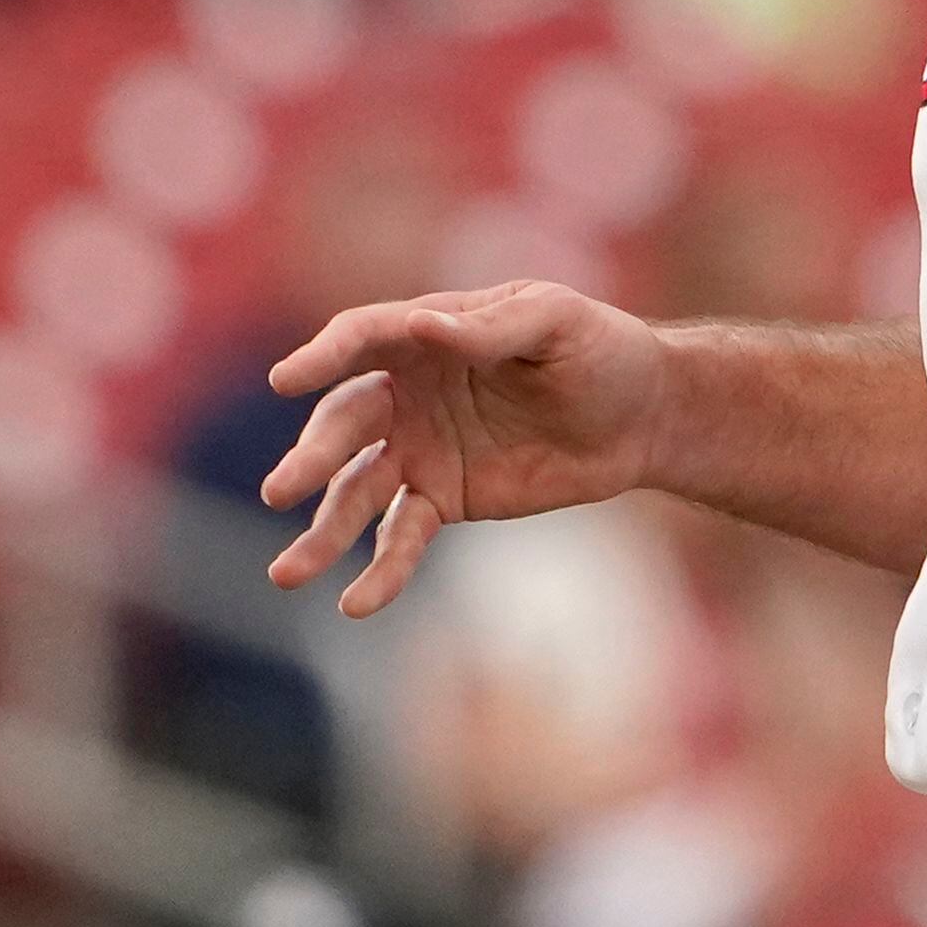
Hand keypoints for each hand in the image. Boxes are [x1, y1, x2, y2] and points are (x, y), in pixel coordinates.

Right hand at [260, 281, 673, 616]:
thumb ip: (490, 327)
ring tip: (288, 574)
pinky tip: (358, 604)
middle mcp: (408, 391)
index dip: (323, 357)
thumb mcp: (555, 321)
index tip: (286, 379)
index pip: (361, 339)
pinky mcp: (445, 498)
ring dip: (322, 530)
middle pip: (345, 422)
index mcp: (427, 333)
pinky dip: (380, 570)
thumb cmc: (602, 350)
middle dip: (312, 457)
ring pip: (356, 489)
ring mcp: (421, 448)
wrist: (644, 417)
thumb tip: (423, 325)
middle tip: (281, 490)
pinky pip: (401, 536)